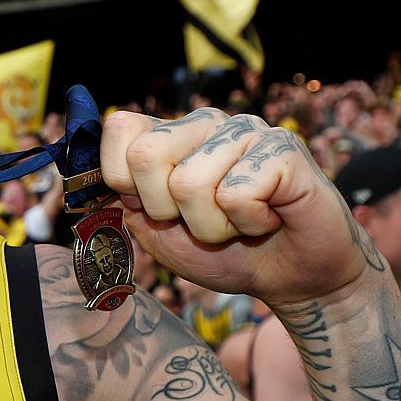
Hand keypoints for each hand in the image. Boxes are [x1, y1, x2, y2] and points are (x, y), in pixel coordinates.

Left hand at [101, 108, 379, 305]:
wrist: (292, 277)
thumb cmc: (227, 252)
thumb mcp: (160, 235)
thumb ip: (127, 204)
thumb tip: (107, 183)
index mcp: (170, 135)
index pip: (120, 127)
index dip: (124, 180)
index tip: (156, 208)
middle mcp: (205, 122)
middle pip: (145, 155)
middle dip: (166, 209)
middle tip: (201, 220)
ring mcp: (245, 130)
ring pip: (189, 184)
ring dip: (211, 225)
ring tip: (239, 222)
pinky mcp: (283, 147)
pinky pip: (235, 195)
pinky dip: (247, 223)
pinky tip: (268, 218)